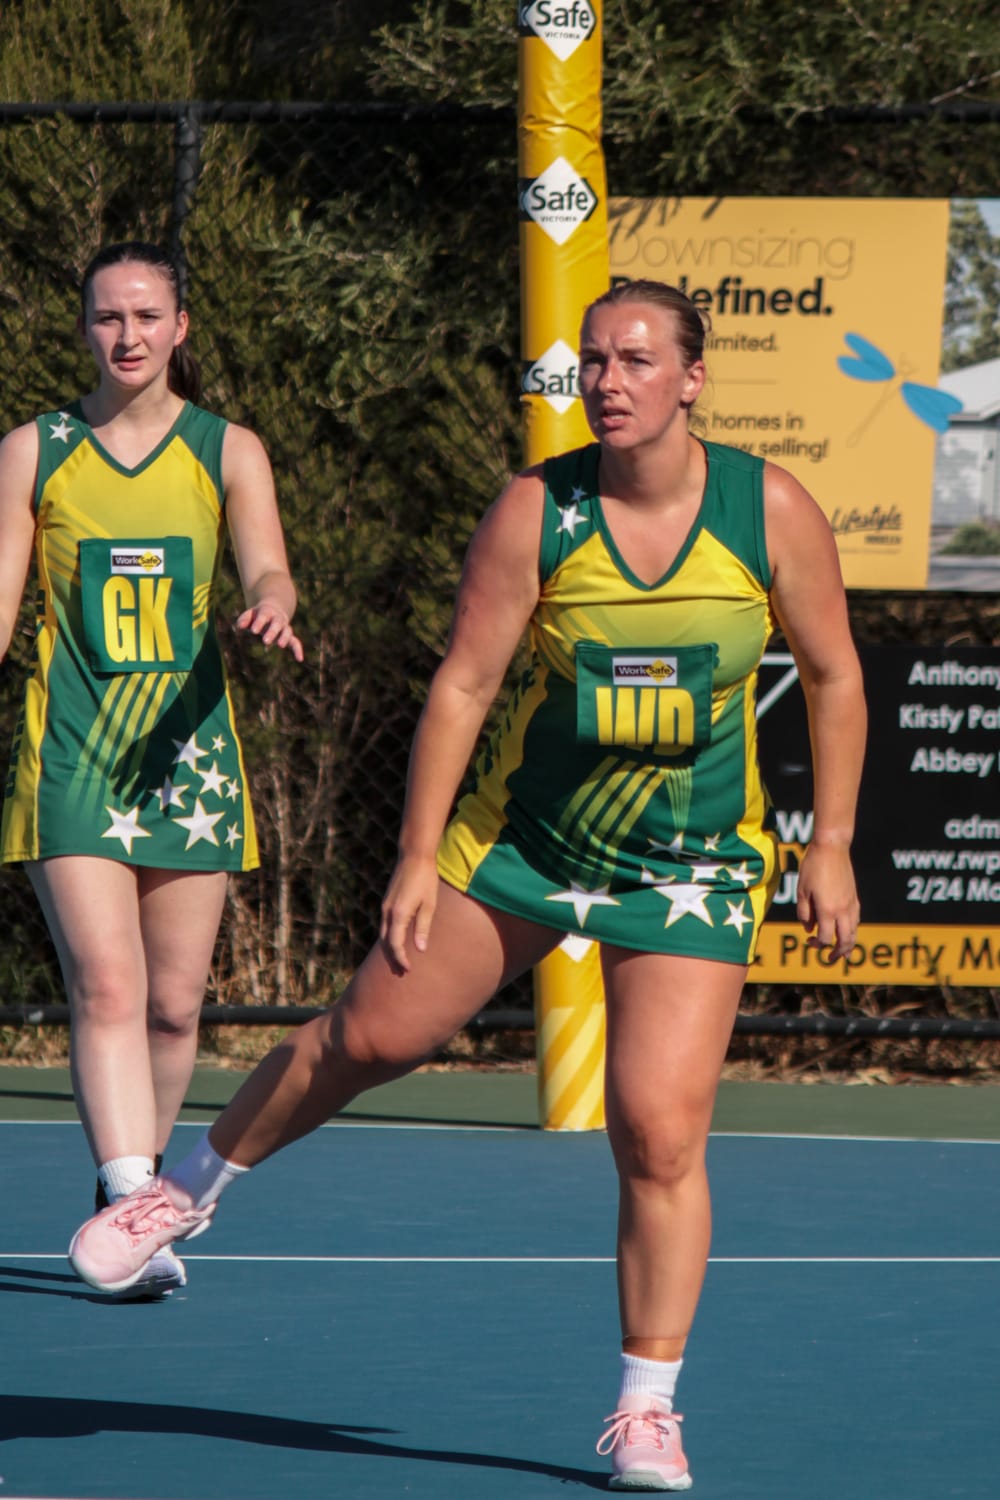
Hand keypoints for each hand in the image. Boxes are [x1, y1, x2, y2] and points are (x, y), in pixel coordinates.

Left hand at [235, 602, 303, 661]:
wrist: (273, 610)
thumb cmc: (257, 615)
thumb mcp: (249, 615)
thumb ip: (244, 620)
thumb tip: (239, 626)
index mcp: (267, 612)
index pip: (263, 616)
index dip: (259, 623)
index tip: (253, 631)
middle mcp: (278, 619)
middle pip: (277, 624)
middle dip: (272, 632)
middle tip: (265, 641)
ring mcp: (284, 628)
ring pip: (287, 632)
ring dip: (284, 638)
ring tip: (280, 646)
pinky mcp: (289, 637)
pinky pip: (295, 642)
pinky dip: (298, 650)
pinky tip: (300, 659)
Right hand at [379, 853, 439, 974]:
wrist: (414, 856)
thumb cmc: (425, 880)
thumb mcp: (429, 905)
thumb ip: (423, 928)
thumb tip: (420, 950)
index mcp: (398, 914)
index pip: (395, 944)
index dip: (401, 959)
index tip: (408, 969)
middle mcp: (387, 912)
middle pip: (385, 942)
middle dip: (393, 958)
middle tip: (402, 973)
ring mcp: (384, 907)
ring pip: (382, 935)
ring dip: (390, 950)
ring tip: (399, 962)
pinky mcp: (386, 903)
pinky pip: (384, 926)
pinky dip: (388, 938)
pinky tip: (396, 942)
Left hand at [796, 842, 859, 960]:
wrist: (832, 848)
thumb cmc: (812, 867)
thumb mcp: (802, 891)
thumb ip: (804, 913)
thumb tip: (809, 928)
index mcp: (827, 910)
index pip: (825, 938)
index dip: (817, 944)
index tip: (808, 941)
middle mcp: (842, 910)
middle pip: (845, 940)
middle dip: (838, 953)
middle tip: (831, 959)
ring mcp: (851, 904)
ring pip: (854, 931)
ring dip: (849, 944)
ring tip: (844, 953)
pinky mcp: (855, 897)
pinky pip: (856, 920)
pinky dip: (852, 930)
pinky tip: (847, 931)